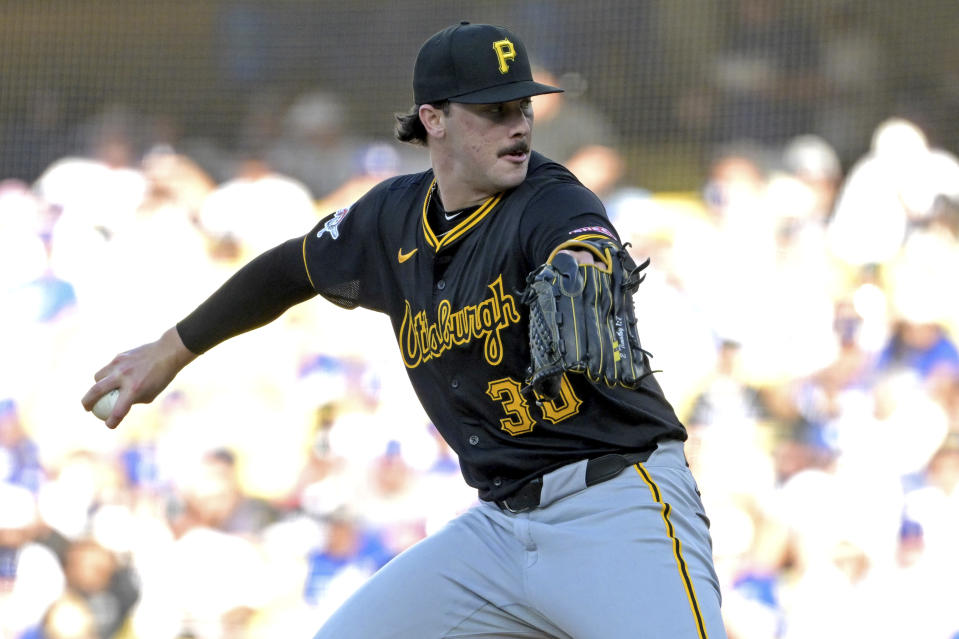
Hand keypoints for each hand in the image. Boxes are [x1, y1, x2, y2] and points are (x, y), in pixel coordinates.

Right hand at [81, 327, 196, 428]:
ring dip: (96, 387)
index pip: (118, 410)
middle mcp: (124, 376)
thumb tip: (118, 406)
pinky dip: (106, 376)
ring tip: (100, 392)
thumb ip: (133, 400)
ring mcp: (119, 365)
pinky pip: (107, 369)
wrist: (167, 352)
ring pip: (97, 377)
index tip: (109, 424)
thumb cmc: (161, 377)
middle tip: (87, 409)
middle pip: (96, 391)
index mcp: (134, 389)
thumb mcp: (150, 394)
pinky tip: (111, 378)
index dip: (111, 421)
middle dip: (87, 403)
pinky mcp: (118, 357)